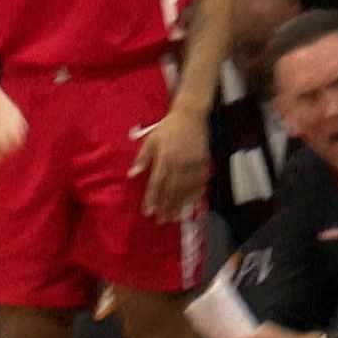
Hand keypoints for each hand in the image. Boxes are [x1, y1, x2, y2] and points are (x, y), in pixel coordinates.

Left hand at [129, 106, 209, 222]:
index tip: (148, 212)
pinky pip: (201, 183)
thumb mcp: (150, 139)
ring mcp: (194, 164)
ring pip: (187, 190)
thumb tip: (131, 175)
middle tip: (161, 221)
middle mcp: (180, 163)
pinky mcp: (205, 164)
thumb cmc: (167, 128)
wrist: (190, 116)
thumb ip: (142, 158)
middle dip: (166, 206)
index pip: (157, 183)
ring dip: (180, 205)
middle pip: (172, 190)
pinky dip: (196, 195)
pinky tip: (191, 204)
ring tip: (174, 218)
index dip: (152, 198)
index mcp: (164, 157)